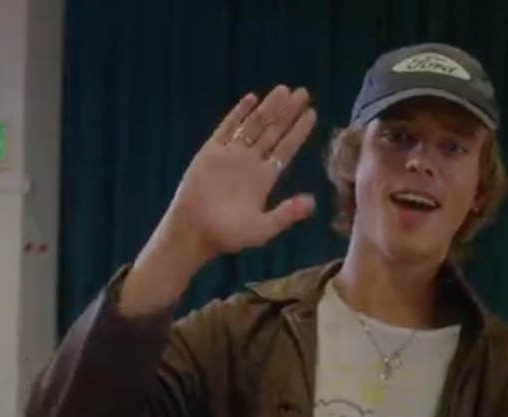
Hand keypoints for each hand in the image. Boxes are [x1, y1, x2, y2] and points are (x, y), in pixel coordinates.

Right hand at [165, 85, 317, 258]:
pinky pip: (227, 128)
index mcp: (265, 178)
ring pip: (254, 125)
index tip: (312, 113)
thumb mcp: (263, 228)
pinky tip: (251, 99)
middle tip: (303, 93)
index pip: (286, 148)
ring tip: (284, 90)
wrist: (194, 233)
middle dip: (288, 112)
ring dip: (268, 108)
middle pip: (273, 131)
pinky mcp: (210, 152)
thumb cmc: (228, 235)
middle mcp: (250, 163)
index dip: (299, 131)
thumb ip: (287, 214)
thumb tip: (313, 202)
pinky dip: (239, 114)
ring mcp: (231, 155)